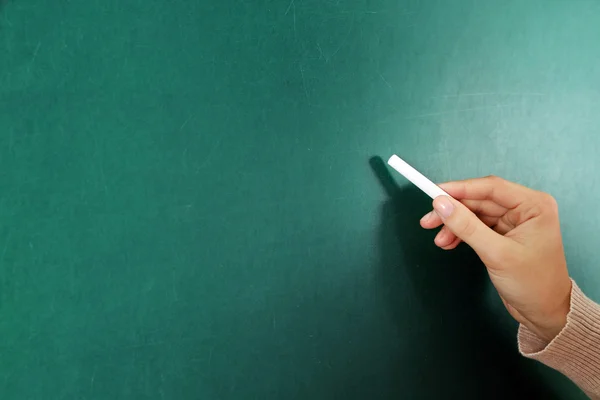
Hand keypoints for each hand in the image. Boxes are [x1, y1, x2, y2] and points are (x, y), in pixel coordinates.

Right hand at [420, 176, 571, 341]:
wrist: (545, 314)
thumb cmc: (533, 283)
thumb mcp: (497, 253)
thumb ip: (467, 227)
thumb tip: (441, 204)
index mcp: (533, 205)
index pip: (491, 188)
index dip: (460, 189)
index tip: (434, 193)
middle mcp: (524, 208)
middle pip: (479, 200)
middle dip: (453, 210)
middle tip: (428, 220)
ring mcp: (513, 222)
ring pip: (474, 214)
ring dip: (454, 224)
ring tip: (439, 239)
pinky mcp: (502, 235)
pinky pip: (475, 226)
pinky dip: (460, 233)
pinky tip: (448, 243)